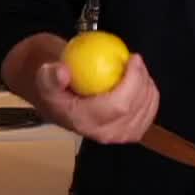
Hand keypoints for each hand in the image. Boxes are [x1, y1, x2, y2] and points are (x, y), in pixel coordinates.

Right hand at [32, 52, 160, 143]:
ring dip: (146, 84)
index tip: (132, 59)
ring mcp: (119, 136)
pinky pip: (149, 112)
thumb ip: (51, 75)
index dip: (133, 81)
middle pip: (136, 108)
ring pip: (146, 110)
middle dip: (142, 79)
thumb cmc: (56, 89)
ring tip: (135, 68)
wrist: (61, 103)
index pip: (118, 105)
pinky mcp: (130, 132)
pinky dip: (149, 94)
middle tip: (135, 59)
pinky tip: (141, 79)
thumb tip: (62, 72)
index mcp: (85, 122)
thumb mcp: (45, 78)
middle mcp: (104, 134)